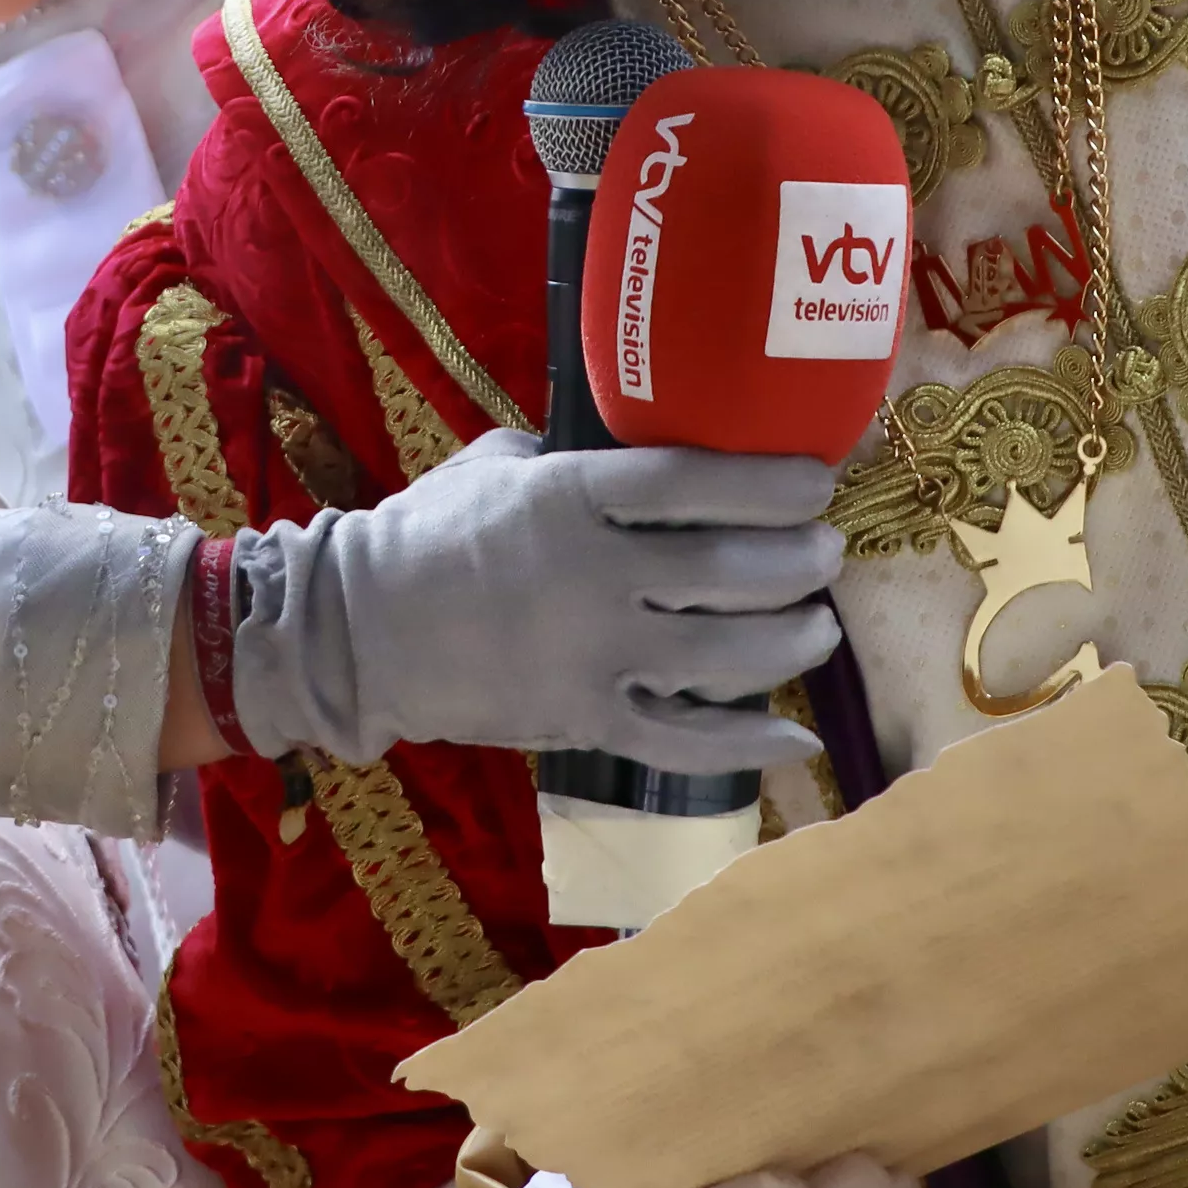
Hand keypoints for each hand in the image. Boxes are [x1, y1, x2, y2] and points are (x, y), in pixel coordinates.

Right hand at [226, 430, 841, 769]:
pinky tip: (798, 738)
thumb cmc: (428, 531)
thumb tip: (645, 444)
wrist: (361, 631)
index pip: (691, 483)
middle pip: (725, 571)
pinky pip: (681, 739)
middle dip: (796, 560)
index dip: (767, 482)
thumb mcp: (498, 464)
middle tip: (825, 552)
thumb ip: (574, 456)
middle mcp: (589, 575)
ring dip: (789, 639)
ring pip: (722, 655)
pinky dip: (748, 743)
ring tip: (818, 625)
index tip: (815, 481)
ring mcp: (589, 655)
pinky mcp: (582, 720)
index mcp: (566, 498)